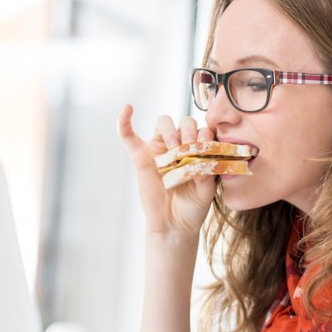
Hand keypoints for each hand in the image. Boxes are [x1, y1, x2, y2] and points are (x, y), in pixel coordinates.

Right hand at [117, 104, 216, 234]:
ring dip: (170, 130)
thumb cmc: (193, 205)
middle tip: (189, 148)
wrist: (174, 223)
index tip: (206, 148)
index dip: (205, 135)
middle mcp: (180, 144)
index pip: (202, 130)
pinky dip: (124, 121)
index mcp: (198, 149)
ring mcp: (160, 149)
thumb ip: (207, 174)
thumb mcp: (206, 190)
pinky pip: (128, 136)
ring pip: (163, 122)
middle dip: (188, 130)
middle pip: (184, 121)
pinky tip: (127, 108)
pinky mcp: (141, 156)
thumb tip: (202, 162)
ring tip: (175, 149)